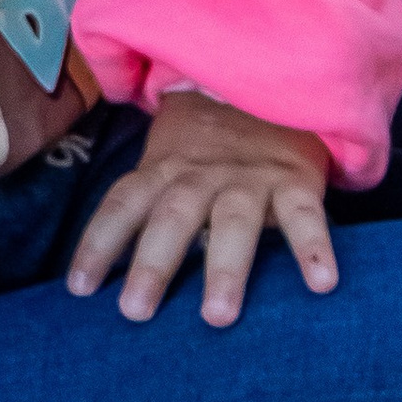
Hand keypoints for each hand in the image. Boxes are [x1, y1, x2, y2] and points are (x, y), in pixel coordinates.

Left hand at [66, 88, 337, 324]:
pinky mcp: (295, 180)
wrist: (266, 84)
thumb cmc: (207, 144)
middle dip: (152, 264)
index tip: (78, 289)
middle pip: (172, 216)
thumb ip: (149, 206)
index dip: (98, 243)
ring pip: (232, 221)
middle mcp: (201, 174)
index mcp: (164, 170)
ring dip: (223, 267)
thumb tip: (106, 273)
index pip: (122, 204)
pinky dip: (314, 247)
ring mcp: (249, 177)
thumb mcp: (169, 161)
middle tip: (134, 312)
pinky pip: (305, 215)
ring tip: (217, 316)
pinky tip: (323, 283)